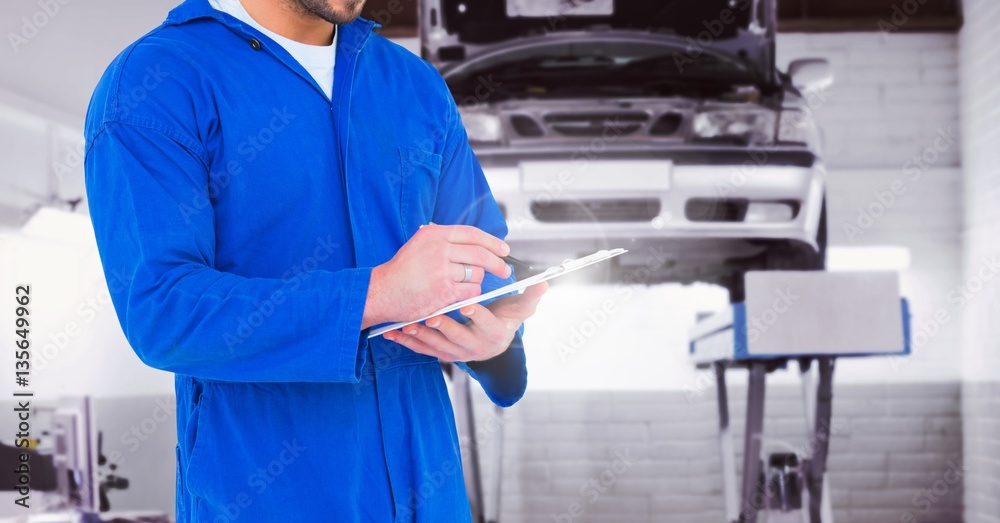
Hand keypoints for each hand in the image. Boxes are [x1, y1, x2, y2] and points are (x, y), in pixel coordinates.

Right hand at [362, 224, 511, 328]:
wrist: (382, 292)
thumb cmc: (401, 270)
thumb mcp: (419, 244)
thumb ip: (443, 240)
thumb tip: (473, 242)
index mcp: (434, 234)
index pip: (472, 234)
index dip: (492, 242)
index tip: (503, 249)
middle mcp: (439, 249)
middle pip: (480, 254)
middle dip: (497, 263)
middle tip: (504, 270)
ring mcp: (442, 271)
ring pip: (477, 274)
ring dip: (476, 281)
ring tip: (464, 284)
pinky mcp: (444, 292)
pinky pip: (471, 291)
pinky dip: (470, 294)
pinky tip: (460, 295)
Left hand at [383, 281, 547, 361]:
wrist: (493, 343)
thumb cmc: (504, 320)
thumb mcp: (519, 310)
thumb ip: (529, 297)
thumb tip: (543, 283)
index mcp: (494, 334)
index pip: (487, 324)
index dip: (478, 314)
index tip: (468, 303)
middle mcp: (476, 347)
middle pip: (458, 338)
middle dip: (444, 328)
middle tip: (432, 317)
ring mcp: (457, 353)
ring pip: (437, 346)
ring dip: (421, 336)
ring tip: (407, 324)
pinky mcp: (442, 354)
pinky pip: (423, 350)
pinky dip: (407, 342)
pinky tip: (393, 332)